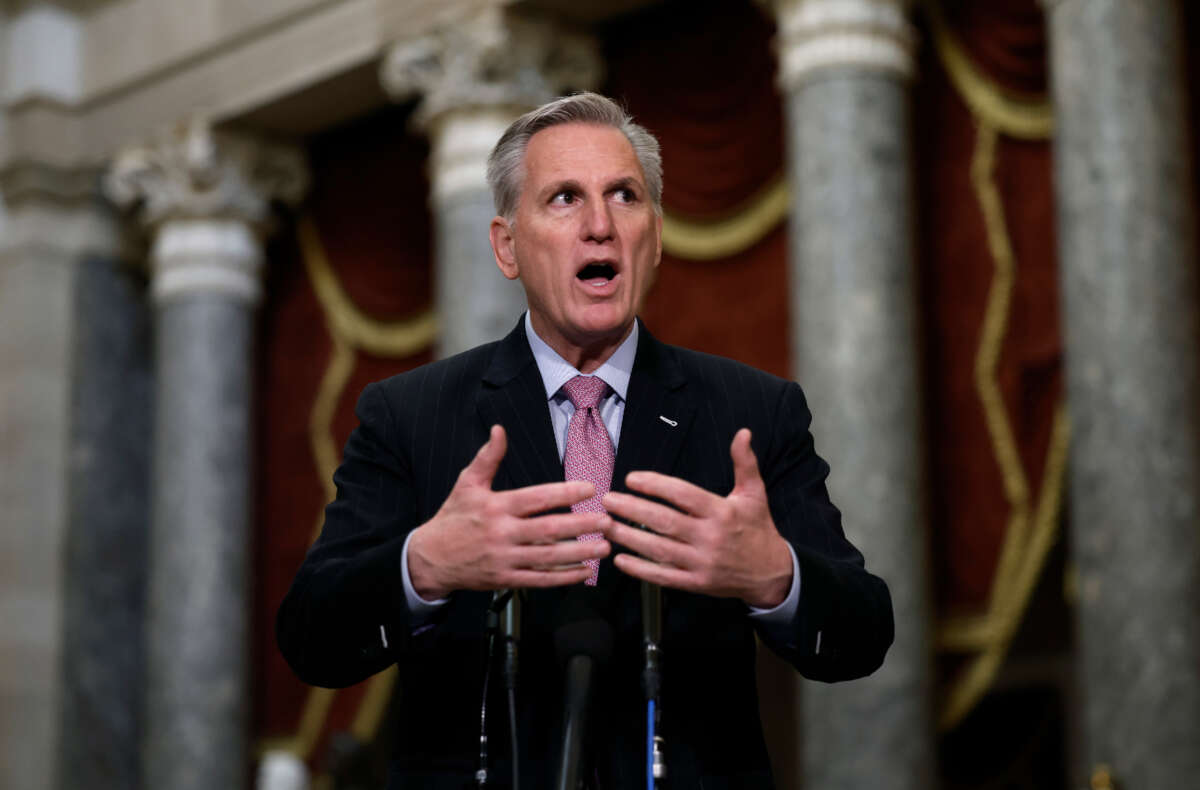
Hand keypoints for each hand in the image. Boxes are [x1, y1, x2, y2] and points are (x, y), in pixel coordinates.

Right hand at [407, 425, 611, 598]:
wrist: (429, 559)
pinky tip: (584, 571)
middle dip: (581, 525)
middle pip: (548, 530)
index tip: (589, 489)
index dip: (564, 494)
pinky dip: (564, 577)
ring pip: (548, 557)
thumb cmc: (452, 518)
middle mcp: (502, 533)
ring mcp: (504, 559)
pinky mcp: (505, 579)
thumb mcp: (466, 483)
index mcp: (496, 507)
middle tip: (607, 521)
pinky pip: (539, 579)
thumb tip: (499, 430)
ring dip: (579, 553)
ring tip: (604, 546)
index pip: (536, 498)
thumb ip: (488, 457)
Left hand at [600, 429, 792, 607]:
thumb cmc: (758, 528)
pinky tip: (620, 559)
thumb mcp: (755, 493)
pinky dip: (640, 570)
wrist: (772, 573)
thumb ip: (745, 463)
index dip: (656, 485)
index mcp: (721, 512)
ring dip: (629, 538)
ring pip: (659, 549)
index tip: (631, 478)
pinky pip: (664, 577)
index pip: (683, 495)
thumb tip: (743, 432)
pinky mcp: (697, 584)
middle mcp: (710, 537)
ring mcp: (702, 563)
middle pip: (665, 522)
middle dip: (633, 510)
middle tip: (608, 500)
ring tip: (606, 525)